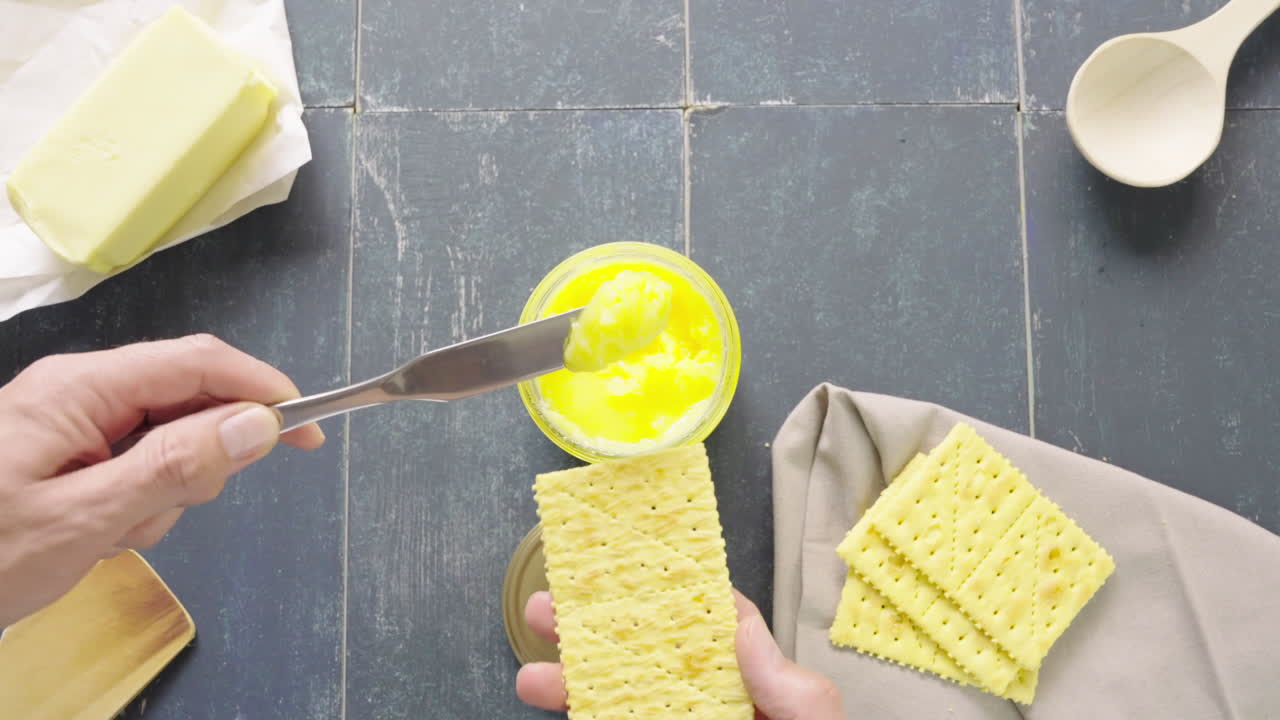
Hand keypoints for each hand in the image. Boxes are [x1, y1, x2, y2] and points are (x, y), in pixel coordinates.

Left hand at [0, 335, 323, 626]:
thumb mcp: (82, 520)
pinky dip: (141, 501)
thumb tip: (257, 424)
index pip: (198, 363)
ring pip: (168, 438)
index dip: (263, 389)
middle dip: (200, 458)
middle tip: (164, 511)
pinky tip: (103, 532)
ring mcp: (73, 420)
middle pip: (187, 400)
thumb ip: (173, 467)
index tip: (307, 429)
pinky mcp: (69, 450)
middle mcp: (80, 390)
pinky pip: (137, 462)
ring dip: (165, 491)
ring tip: (115, 533)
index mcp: (80, 387)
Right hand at [516, 589, 843, 719]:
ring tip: (529, 677)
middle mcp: (710, 706)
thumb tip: (739, 620)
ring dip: (571, 687)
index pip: (699, 629)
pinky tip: (558, 719)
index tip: (612, 567)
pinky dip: (582, 719)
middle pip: (643, 661)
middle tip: (544, 611)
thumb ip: (786, 682)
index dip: (656, 596)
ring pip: (620, 702)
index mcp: (750, 686)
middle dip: (590, 634)